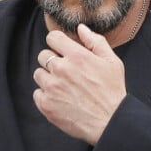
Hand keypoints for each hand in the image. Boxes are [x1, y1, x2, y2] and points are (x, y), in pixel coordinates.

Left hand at [33, 24, 126, 144]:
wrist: (110, 122)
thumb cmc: (113, 92)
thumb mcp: (112, 62)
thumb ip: (96, 42)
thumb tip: (81, 28)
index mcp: (77, 56)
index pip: (52, 37)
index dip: (57, 42)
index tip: (62, 50)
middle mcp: (61, 69)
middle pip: (43, 55)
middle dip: (53, 61)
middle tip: (66, 72)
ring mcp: (52, 87)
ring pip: (38, 74)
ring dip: (48, 78)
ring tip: (64, 87)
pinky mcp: (46, 104)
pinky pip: (37, 93)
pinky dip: (46, 96)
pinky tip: (60, 99)